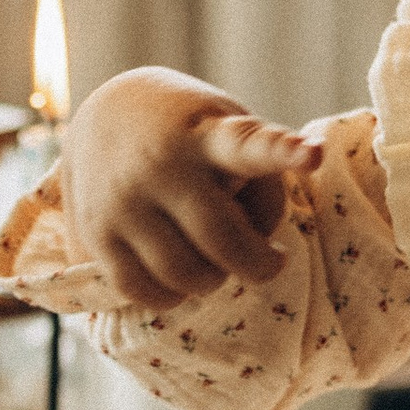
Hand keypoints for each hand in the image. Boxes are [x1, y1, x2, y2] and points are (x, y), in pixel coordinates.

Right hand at [47, 70, 318, 309]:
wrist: (106, 114)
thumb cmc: (189, 131)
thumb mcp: (230, 128)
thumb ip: (258, 180)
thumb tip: (256, 246)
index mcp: (207, 132)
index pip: (247, 144)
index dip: (283, 151)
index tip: (313, 155)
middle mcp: (161, 165)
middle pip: (221, 238)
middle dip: (256, 264)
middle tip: (270, 262)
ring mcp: (124, 200)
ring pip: (184, 274)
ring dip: (212, 279)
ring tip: (216, 261)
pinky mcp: (96, 232)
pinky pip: (142, 290)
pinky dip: (170, 295)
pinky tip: (180, 275)